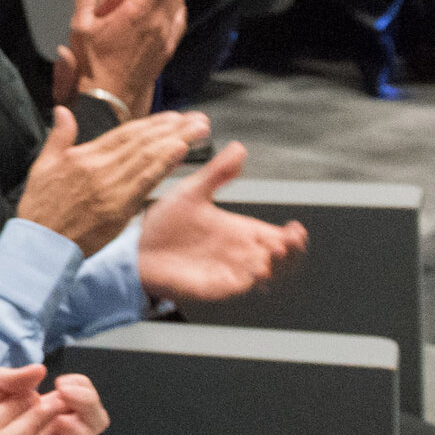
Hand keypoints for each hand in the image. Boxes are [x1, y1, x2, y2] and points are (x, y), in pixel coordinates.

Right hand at [11, 109, 196, 254]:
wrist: (40, 244)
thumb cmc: (40, 209)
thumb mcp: (42, 166)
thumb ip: (59, 136)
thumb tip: (64, 112)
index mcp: (84, 157)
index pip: (124, 134)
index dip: (152, 123)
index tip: (173, 116)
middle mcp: (100, 168)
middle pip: (142, 142)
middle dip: (173, 127)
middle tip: (197, 118)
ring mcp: (110, 188)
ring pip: (147, 157)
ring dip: (176, 140)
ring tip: (198, 129)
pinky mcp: (118, 209)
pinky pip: (145, 182)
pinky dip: (164, 164)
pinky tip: (180, 151)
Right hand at [53, 0, 183, 119]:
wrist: (109, 99)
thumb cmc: (93, 66)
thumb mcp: (82, 26)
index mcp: (138, 13)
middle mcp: (157, 24)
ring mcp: (164, 38)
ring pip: (179, 5)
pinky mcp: (166, 51)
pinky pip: (178, 23)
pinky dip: (177, 8)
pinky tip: (174, 7)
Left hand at [133, 142, 308, 299]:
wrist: (138, 249)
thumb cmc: (164, 223)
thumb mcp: (193, 192)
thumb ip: (218, 173)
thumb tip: (238, 148)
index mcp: (238, 230)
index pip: (274, 235)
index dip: (291, 236)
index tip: (296, 228)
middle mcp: (238, 252)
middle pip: (278, 258)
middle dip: (291, 252)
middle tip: (291, 241)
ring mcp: (229, 270)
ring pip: (265, 274)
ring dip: (276, 266)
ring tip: (276, 251)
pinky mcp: (215, 285)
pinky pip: (240, 286)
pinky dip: (251, 280)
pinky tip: (256, 270)